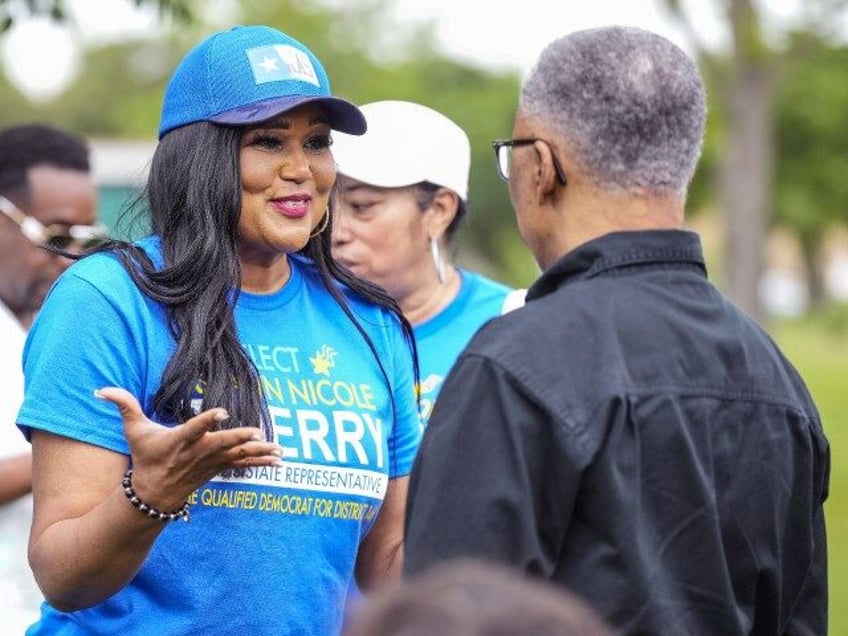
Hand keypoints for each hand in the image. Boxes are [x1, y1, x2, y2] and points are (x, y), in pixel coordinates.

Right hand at [95, 387, 281, 512]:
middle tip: (257, 432)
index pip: (194, 429)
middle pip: (220, 444)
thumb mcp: (133, 431)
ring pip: (237, 456)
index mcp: (178, 441)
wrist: (154, 494)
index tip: (222, 412)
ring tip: (280, 449)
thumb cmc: (146, 457)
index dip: (207, 421)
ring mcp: (211, 462)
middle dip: (238, 438)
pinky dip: (261, 461)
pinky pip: (243, 464)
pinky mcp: (219, 468)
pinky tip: (280, 460)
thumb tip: (101, 389)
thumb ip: (124, 406)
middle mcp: (197, 453)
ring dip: (259, 452)